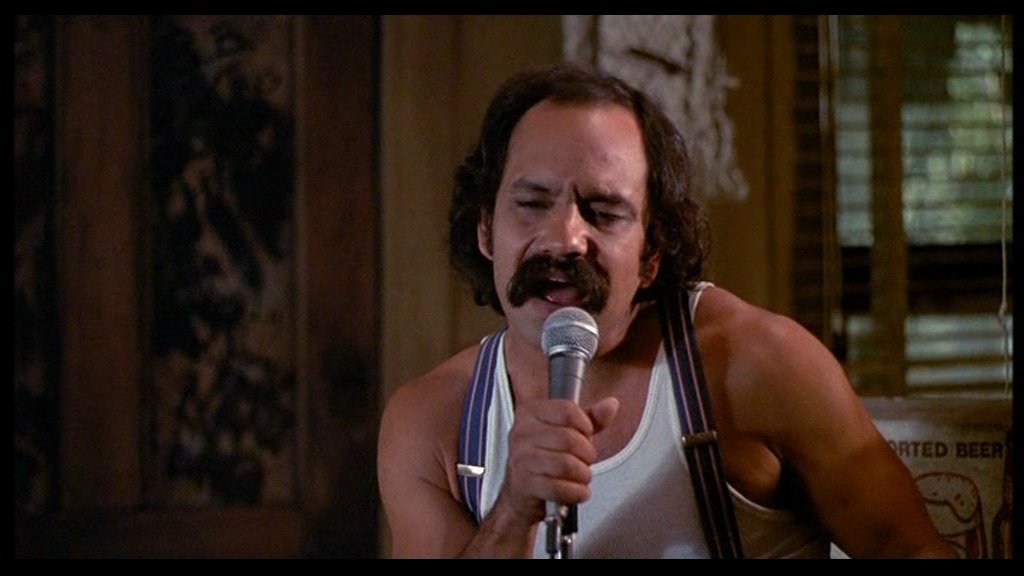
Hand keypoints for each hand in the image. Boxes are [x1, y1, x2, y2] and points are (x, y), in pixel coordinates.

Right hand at [498, 396, 619, 524]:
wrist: (522, 491)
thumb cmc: (546, 459)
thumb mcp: (568, 432)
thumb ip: (591, 418)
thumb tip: (611, 404)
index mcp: (531, 413)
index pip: (567, 410)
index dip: (585, 426)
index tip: (585, 435)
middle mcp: (522, 433)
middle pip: (570, 438)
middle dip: (586, 454)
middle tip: (584, 460)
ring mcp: (521, 459)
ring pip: (567, 464)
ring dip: (583, 475)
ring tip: (580, 476)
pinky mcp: (524, 484)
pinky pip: (560, 488)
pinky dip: (576, 493)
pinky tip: (577, 491)